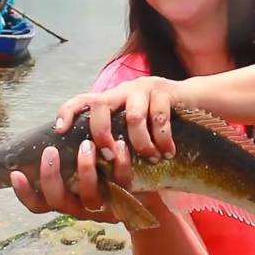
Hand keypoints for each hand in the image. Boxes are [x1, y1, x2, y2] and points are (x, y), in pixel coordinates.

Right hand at [10, 140, 132, 222]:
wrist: (142, 187)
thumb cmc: (101, 166)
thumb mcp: (79, 159)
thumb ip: (65, 151)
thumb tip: (50, 130)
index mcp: (64, 199)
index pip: (37, 205)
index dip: (24, 193)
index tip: (15, 174)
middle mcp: (80, 207)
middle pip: (58, 201)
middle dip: (51, 176)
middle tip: (51, 150)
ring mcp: (103, 206)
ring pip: (90, 195)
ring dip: (85, 169)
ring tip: (86, 144)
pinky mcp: (126, 198)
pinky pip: (121, 183)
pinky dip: (120, 163)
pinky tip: (119, 145)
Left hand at [54, 76, 184, 162]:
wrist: (195, 100)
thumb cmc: (158, 120)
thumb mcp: (133, 124)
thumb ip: (116, 135)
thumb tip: (93, 166)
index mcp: (112, 99)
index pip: (83, 100)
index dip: (68, 112)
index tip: (59, 130)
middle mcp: (124, 90)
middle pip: (101, 106)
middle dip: (102, 134)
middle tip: (111, 155)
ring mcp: (144, 88)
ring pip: (133, 118)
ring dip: (141, 144)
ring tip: (151, 159)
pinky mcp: (166, 91)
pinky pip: (159, 119)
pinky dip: (163, 140)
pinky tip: (168, 152)